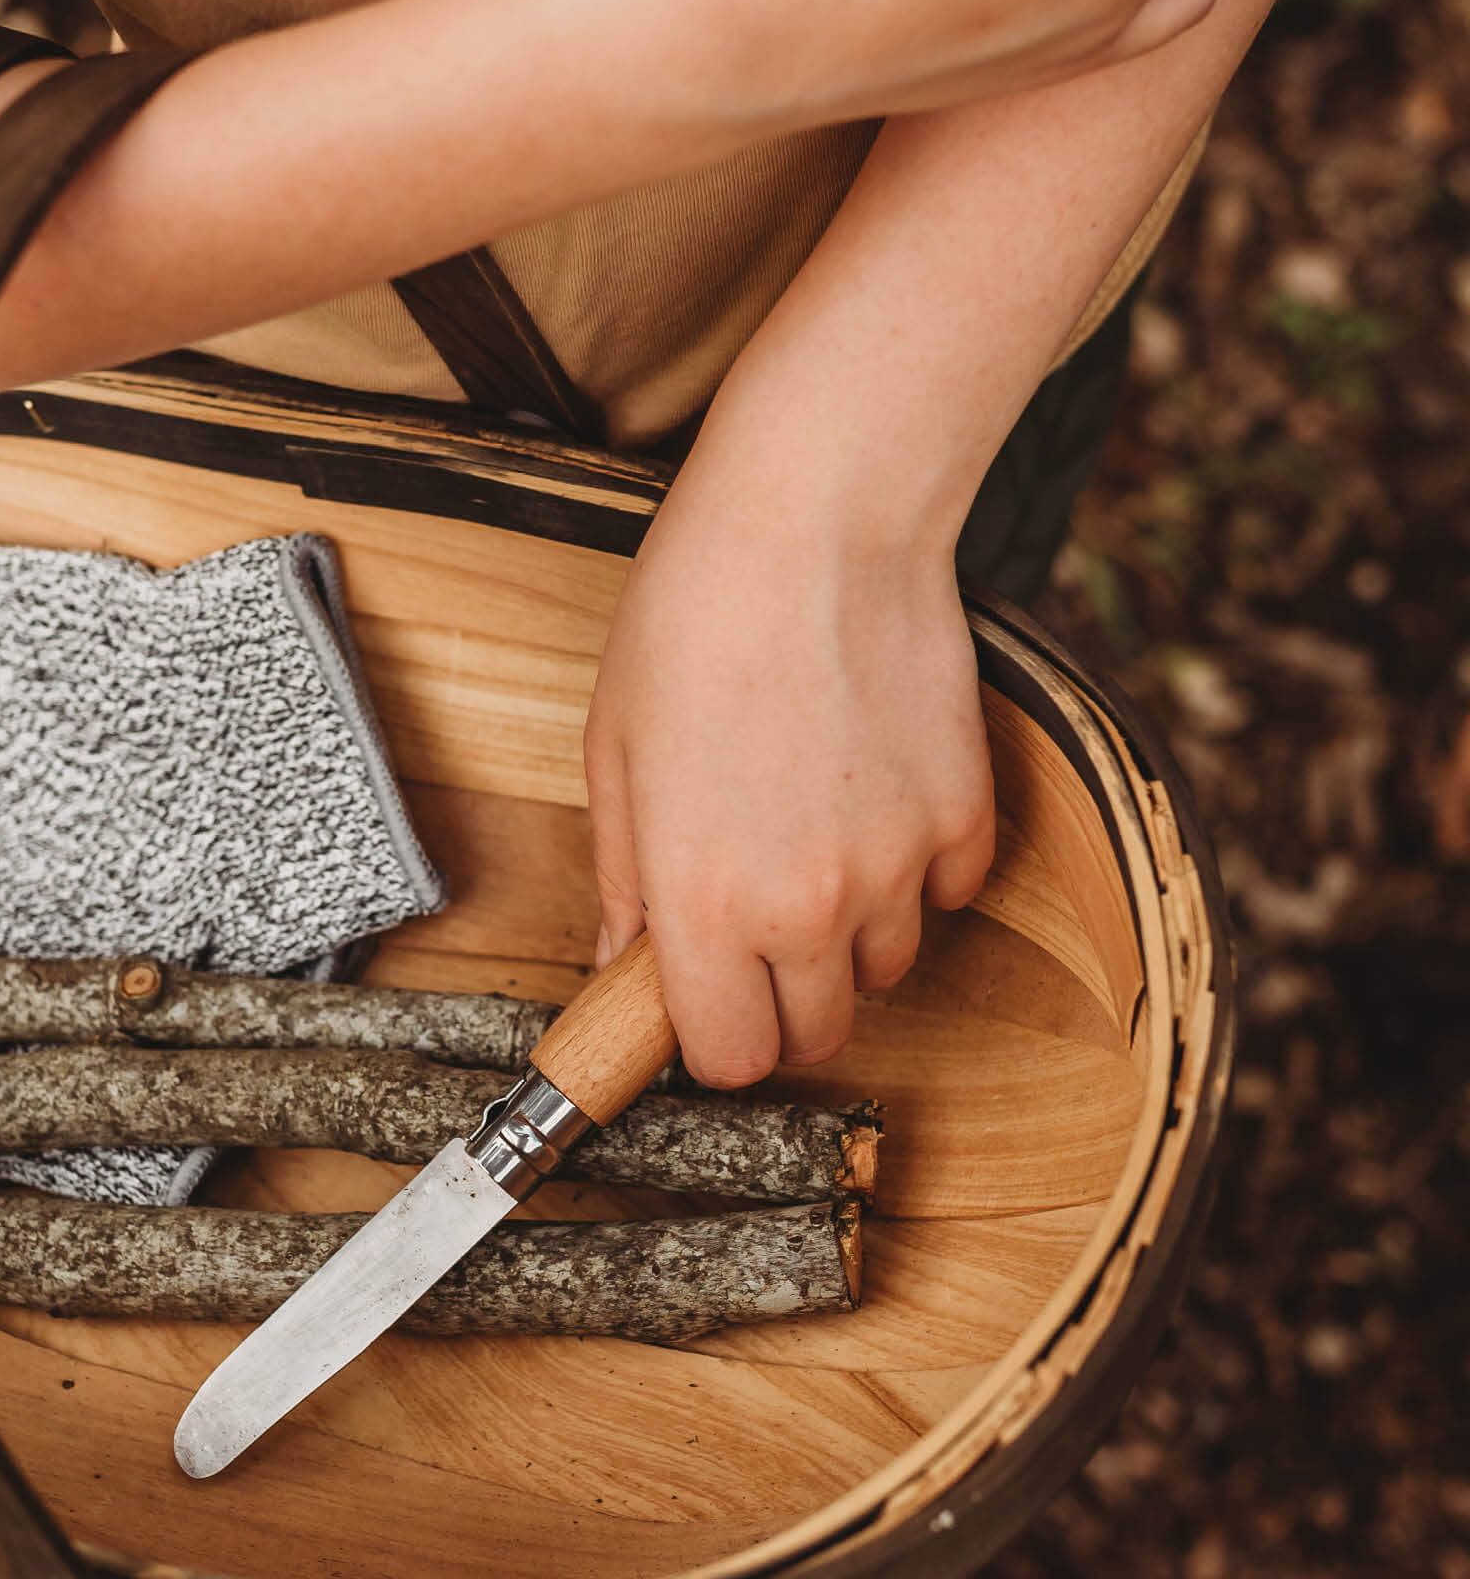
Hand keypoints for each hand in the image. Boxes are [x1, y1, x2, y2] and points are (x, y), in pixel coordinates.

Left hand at [584, 489, 994, 1087]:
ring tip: (809, 833)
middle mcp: (808, 906)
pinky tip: (871, 792)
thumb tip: (623, 960)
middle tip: (752, 928)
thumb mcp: (614, 754)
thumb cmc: (692, 621)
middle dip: (779, 999)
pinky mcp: (965, 816)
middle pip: (817, 1034)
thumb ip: (622, 879)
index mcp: (703, 902)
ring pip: (884, 967)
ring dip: (848, 933)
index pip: (730, 1057)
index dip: (713, 1039)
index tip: (704, 1000)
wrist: (814, 521)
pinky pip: (948, 893)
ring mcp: (898, 865)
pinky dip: (916, 869)